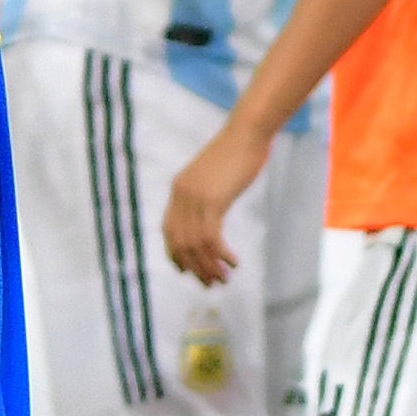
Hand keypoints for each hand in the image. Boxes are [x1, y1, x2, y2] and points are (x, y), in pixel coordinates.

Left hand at [162, 119, 269, 285]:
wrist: (248, 132)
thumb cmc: (237, 151)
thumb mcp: (214, 176)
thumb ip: (206, 194)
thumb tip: (211, 212)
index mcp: (179, 189)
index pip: (169, 230)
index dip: (175, 254)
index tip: (186, 271)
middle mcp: (181, 194)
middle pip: (181, 242)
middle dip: (194, 267)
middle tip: (211, 283)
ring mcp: (195, 198)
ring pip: (196, 244)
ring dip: (209, 266)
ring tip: (223, 280)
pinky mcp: (212, 200)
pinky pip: (211, 237)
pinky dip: (220, 255)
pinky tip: (233, 262)